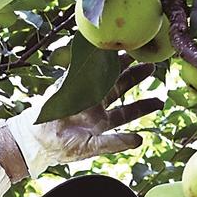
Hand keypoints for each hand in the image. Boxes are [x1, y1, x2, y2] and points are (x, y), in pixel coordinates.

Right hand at [6, 65, 161, 177]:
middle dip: (135, 76)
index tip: (160, 101)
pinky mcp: (69, 83)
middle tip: (152, 66)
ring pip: (106, 74)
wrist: (35, 138)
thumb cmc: (62, 146)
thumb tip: (140, 141)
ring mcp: (83, 92)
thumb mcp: (91, 147)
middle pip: (120, 87)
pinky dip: (94, 58)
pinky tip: (105, 49)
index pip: (128, 111)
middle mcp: (96, 104)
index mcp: (102, 121)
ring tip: (135, 52)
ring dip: (120, 64)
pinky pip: (83, 68)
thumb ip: (115, 143)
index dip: (144, 105)